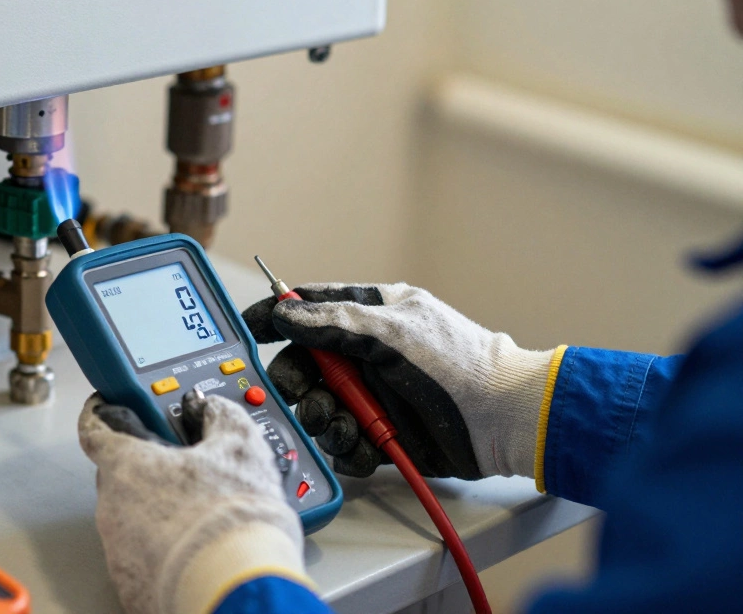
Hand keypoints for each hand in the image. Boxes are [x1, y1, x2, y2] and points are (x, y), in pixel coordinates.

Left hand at [79, 394, 308, 613]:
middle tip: (184, 468)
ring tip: (201, 516)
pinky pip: (140, 557)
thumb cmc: (231, 522)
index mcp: (127, 465)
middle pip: (118, 476)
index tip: (109, 406)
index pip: (93, 428)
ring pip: (129, 520)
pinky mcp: (129, 586)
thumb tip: (212, 408)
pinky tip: (194, 549)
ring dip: (156, 513)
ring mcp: (117, 551)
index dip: (101, 412)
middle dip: (146, 469)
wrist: (234, 589)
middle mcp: (111, 508)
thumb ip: (219, 416)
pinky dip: (161, 550)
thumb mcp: (241, 448)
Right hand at [242, 283, 555, 479]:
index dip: (278, 316)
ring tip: (343, 423)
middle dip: (299, 382)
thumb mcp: (392, 331)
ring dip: (323, 418)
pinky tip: (365, 444)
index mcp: (371, 315)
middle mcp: (367, 355)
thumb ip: (334, 322)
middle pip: (305, 366)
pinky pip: (343, 442)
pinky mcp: (381, 434)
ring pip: (319, 407)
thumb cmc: (459, 363)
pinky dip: (347, 446)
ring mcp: (372, 395)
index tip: (250, 328)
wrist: (503, 419)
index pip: (310, 308)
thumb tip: (285, 313)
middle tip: (304, 394)